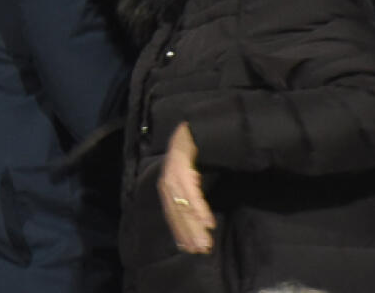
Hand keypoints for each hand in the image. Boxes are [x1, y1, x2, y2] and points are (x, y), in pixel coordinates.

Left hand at [158, 122, 215, 252]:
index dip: (179, 229)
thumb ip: (192, 194)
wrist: (195, 123)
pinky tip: (208, 221)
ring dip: (193, 224)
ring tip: (204, 241)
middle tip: (199, 251)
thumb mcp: (193, 174)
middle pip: (176, 208)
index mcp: (168, 181)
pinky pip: (189, 188)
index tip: (188, 248)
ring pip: (181, 201)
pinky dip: (198, 206)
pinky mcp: (182, 159)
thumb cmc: (197, 151)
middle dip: (187, 231)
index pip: (171, 210)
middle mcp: (167, 175)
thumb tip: (199, 219)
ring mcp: (173, 167)